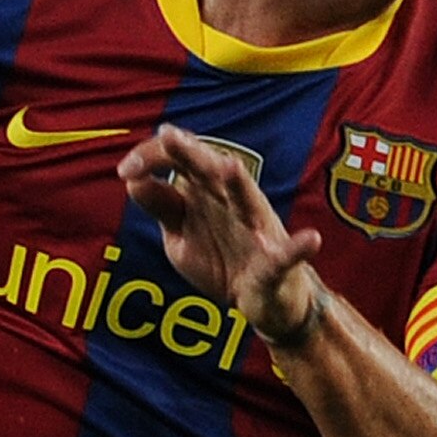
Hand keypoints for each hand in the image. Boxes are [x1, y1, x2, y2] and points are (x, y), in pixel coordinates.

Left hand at [119, 123, 327, 344]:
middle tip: (168, 137)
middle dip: (190, 153)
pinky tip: (311, 240)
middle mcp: (232, 201)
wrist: (261, 299)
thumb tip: (132, 178)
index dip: (150, 158)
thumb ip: (161, 206)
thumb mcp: (178, 234)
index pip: (178, 159)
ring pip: (247, 202)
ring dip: (239, 185)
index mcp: (205, 190)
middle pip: (210, 169)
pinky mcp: (275, 262)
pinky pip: (287, 255)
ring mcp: (255, 230)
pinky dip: (299, 248)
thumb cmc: (221, 257)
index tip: (125, 171)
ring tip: (230, 167)